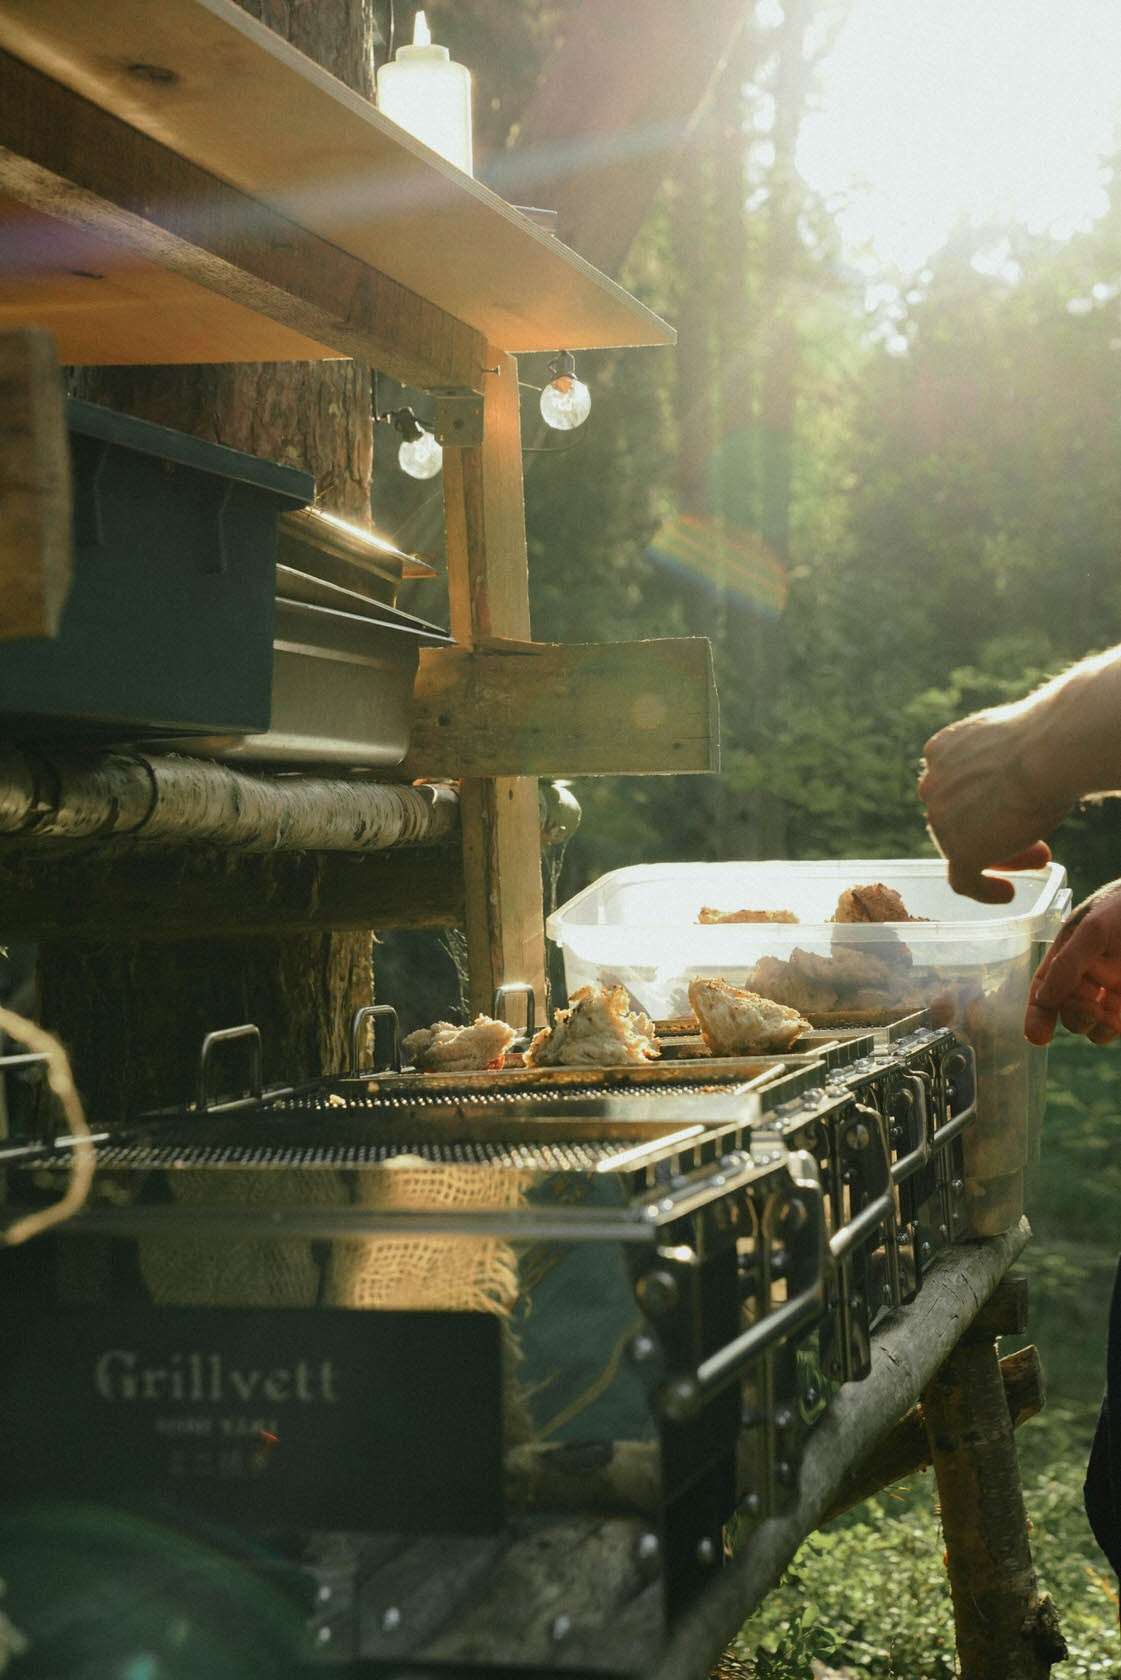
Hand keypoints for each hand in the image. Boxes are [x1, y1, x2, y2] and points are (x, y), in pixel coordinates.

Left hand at [919, 707, 1067, 902]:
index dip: (985, 799)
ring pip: (965, 846)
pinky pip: (963, 881)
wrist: (1048, 751)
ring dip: (998, 854)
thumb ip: (1004, 760)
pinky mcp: (958, 850)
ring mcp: (942, 819)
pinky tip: (1007, 893)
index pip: (956, 783)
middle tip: (1030, 838)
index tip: (1013, 806)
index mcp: (942, 750)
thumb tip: (1024, 774)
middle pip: (958, 816)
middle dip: (992, 827)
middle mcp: (934, 783)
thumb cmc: (1047, 740)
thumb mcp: (1014, 742)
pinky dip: (983, 890)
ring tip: (1036, 860)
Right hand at [1024, 880, 1120, 1045]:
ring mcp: (1112, 990)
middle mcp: (1088, 977)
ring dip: (1097, 1026)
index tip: (1037, 1037)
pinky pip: (1118, 1025)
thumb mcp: (1092, 930)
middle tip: (1090, 1007)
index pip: (1045, 990)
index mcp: (1068, 956)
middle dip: (1074, 1015)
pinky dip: (1117, 1026)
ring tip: (1110, 1014)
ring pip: (1094, 1026)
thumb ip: (1068, 963)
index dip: (1037, 1014)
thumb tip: (1044, 997)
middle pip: (1068, 1012)